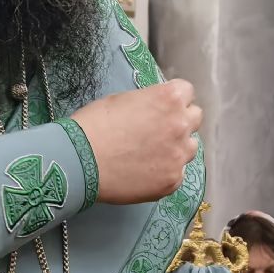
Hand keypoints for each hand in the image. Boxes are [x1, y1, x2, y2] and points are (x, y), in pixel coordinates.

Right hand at [69, 79, 201, 204]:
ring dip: (176, 147)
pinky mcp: (172, 181)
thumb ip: (148, 103)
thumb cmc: (94, 124)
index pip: (187, 91)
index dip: (173, 98)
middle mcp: (181, 125)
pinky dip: (165, 171)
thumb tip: (155, 110)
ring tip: (151, 154)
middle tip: (159, 129)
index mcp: (169, 99)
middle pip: (194, 118)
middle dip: (180, 120)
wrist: (79, 161)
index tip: (162, 106)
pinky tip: (144, 172)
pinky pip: (177, 173)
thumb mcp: (122, 100)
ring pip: (190, 148)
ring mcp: (178, 156)